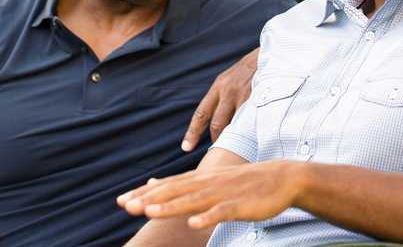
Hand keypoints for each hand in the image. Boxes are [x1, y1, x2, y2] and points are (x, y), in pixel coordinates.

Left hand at [117, 161, 303, 230]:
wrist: (281, 178)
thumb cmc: (242, 182)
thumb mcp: (209, 179)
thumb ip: (181, 184)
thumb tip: (152, 182)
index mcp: (199, 179)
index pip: (166, 185)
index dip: (143, 192)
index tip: (121, 200)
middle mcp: (207, 183)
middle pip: (174, 191)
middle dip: (149, 198)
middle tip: (125, 205)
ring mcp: (223, 193)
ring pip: (193, 200)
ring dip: (171, 206)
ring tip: (149, 212)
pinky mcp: (239, 204)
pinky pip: (221, 212)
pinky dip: (208, 217)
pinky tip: (194, 223)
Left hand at [181, 48, 258, 150]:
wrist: (269, 55)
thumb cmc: (249, 70)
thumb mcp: (230, 79)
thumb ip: (222, 97)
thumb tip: (216, 121)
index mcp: (218, 87)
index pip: (201, 114)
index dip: (192, 132)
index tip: (186, 148)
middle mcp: (227, 91)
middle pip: (216, 123)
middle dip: (216, 140)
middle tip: (220, 150)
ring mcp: (243, 94)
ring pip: (233, 125)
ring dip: (233, 137)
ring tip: (236, 146)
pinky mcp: (257, 97)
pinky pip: (249, 120)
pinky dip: (248, 130)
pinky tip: (251, 136)